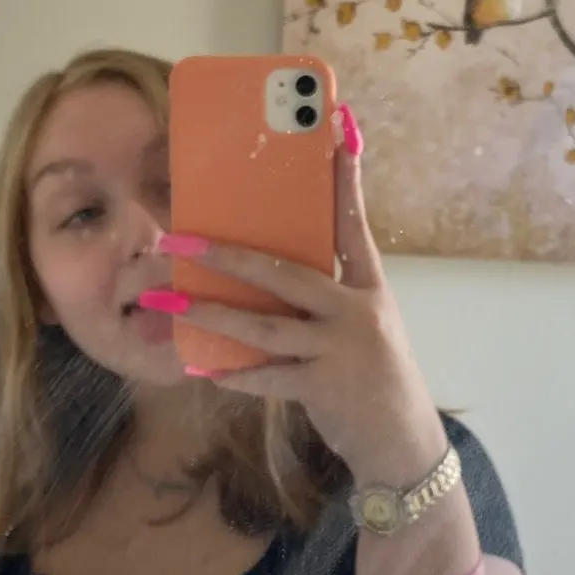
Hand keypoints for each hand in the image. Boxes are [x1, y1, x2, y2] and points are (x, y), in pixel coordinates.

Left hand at [149, 105, 447, 484]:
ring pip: (265, 326)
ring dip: (213, 312)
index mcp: (370, 288)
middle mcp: (357, 312)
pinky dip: (234, 372)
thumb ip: (330, 295)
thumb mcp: (367, 325)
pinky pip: (268, 375)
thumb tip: (269, 267)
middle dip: (228, 254)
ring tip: (172, 299)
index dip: (344, 180)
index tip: (336, 132)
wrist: (402, 442)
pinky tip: (201, 365)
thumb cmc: (375, 376)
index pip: (353, 225)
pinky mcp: (324, 388)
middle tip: (181, 237)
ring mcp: (341, 351)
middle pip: (286, 272)